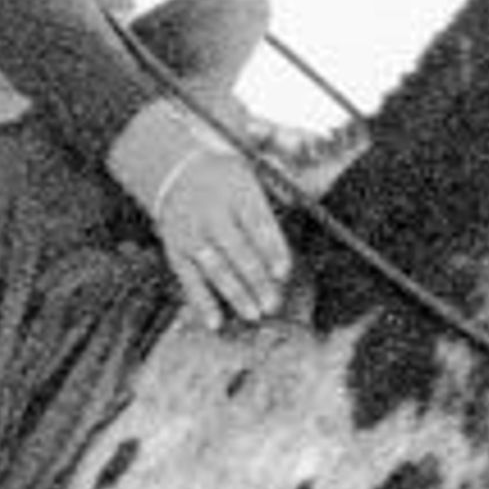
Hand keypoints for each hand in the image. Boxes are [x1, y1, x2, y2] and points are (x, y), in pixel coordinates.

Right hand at [113, 110, 292, 328]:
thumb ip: (281, 185)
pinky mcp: (176, 248)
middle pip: (235, 249)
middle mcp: (211, 210)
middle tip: (273, 303)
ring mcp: (191, 231)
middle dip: (255, 279)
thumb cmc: (227, 175)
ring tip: (253, 314)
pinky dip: (200, 302)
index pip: (256, 222)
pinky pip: (187, 278)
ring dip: (234, 293)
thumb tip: (313, 186)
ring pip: (213, 266)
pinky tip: (215, 322)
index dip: (270, 248)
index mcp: (236, 189)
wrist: (175, 166)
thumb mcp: (254, 167)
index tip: (284, 271)